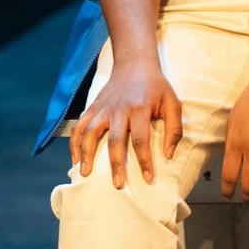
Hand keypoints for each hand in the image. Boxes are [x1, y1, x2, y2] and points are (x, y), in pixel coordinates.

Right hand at [69, 61, 182, 188]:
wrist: (134, 63)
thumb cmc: (156, 86)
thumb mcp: (172, 102)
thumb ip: (174, 128)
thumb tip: (168, 155)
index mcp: (140, 107)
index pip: (140, 138)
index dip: (144, 160)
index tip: (149, 179)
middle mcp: (119, 108)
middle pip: (114, 140)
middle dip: (116, 164)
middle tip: (118, 185)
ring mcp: (103, 108)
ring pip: (90, 132)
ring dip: (86, 153)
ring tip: (85, 174)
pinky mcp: (93, 107)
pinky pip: (79, 125)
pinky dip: (74, 142)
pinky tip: (75, 159)